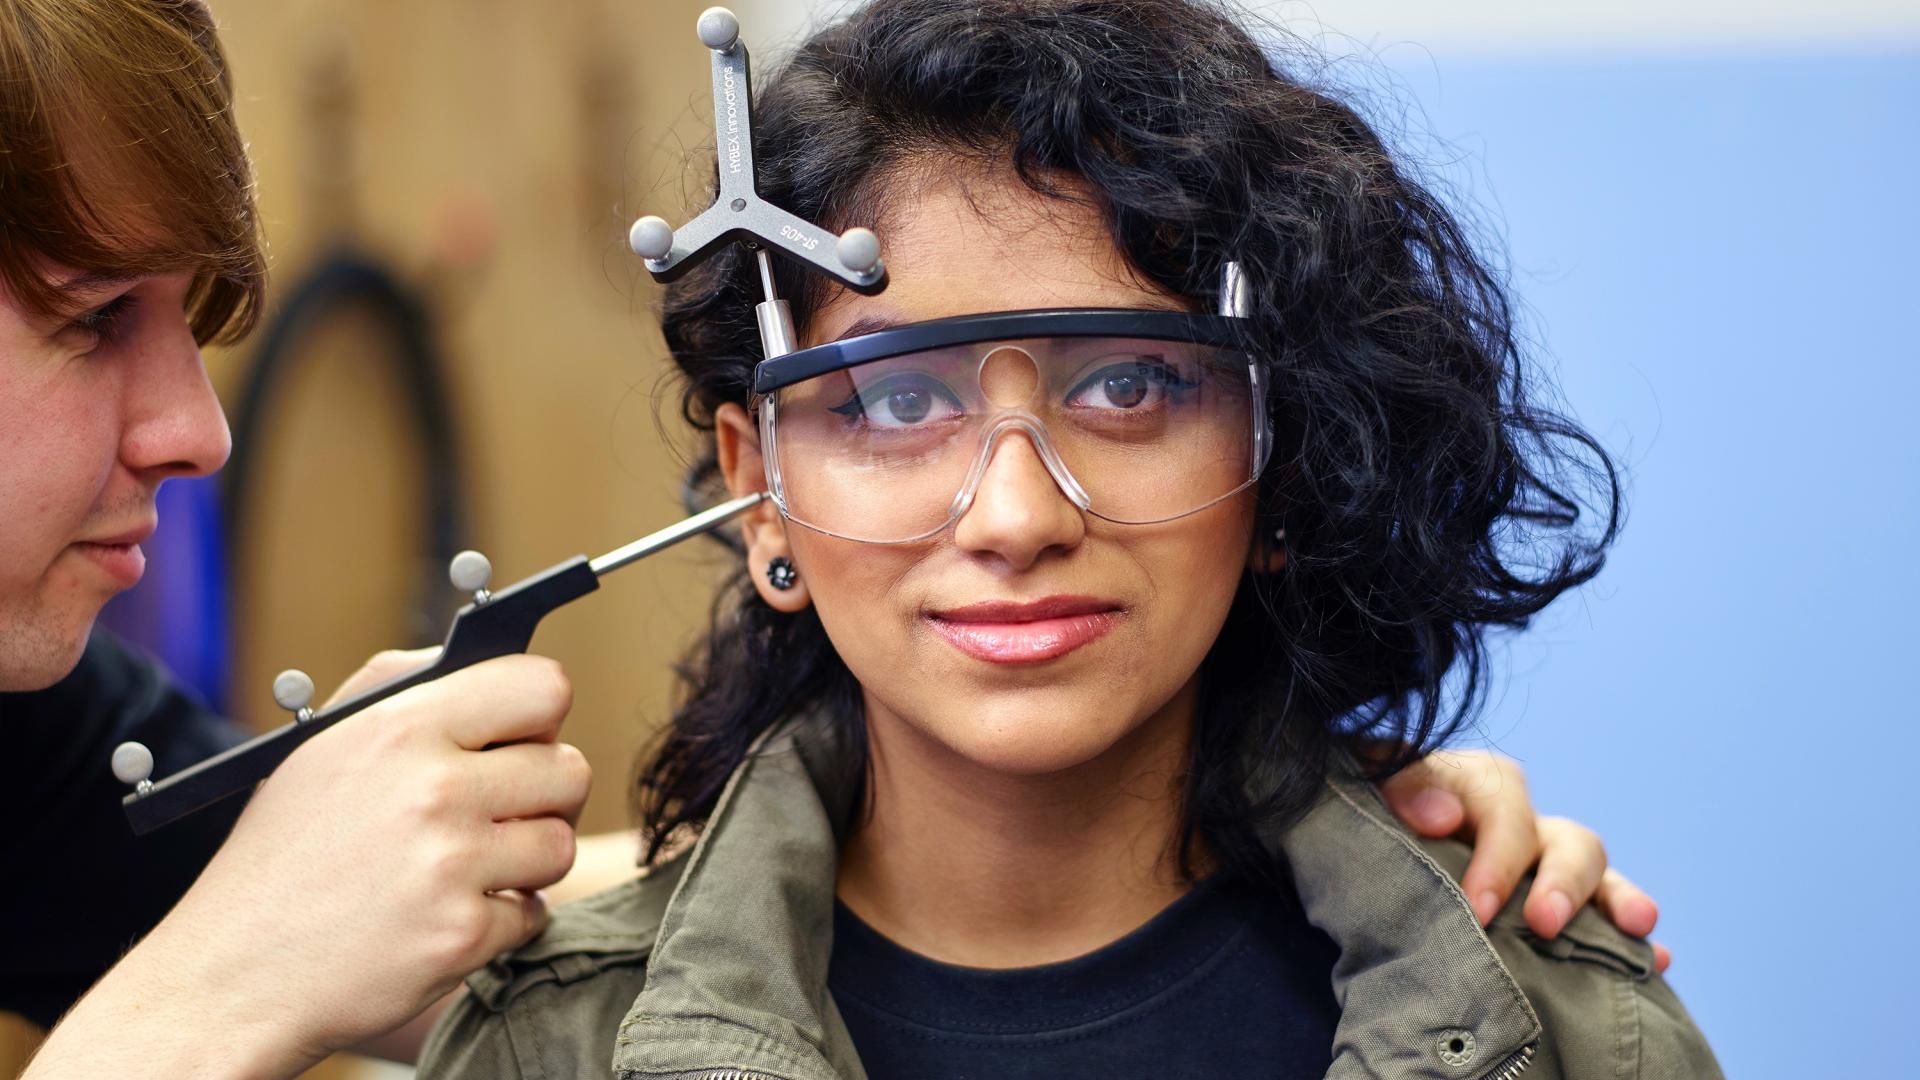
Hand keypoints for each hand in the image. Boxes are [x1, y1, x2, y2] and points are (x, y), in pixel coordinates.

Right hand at [26, 652, 589, 1079]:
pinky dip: (504, 921)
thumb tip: (486, 660)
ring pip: (561, 843)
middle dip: (543, 796)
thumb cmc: (283, 856)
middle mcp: (433, 790)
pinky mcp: (463, 935)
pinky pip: (536, 913)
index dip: (541, 715)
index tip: (521, 740)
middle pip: (571, 770)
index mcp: (400, 728)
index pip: (543, 686)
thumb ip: (404, 689)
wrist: (232, 975)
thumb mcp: (322, 745)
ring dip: (528, 862)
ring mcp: (452, 865)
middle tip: (497, 815)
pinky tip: (450, 914)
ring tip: (471, 868)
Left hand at [1378, 749, 1669, 972]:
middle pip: (1567, 838)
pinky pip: (1602, 919)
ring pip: (1594, 873)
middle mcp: (1517, 825)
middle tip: (1544, 925)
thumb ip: (1399, 783)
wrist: (1344, 845)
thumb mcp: (1361, 782)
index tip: (1479, 906)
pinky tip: (1656, 959)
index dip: (1500, 856)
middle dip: (1564, 883)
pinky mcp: (1546, 907)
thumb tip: (1441, 814)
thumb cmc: (1355, 812)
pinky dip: (1629, 938)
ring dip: (1618, 898)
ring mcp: (1538, 867)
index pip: (1506, 805)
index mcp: (1473, 785)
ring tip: (1637, 930)